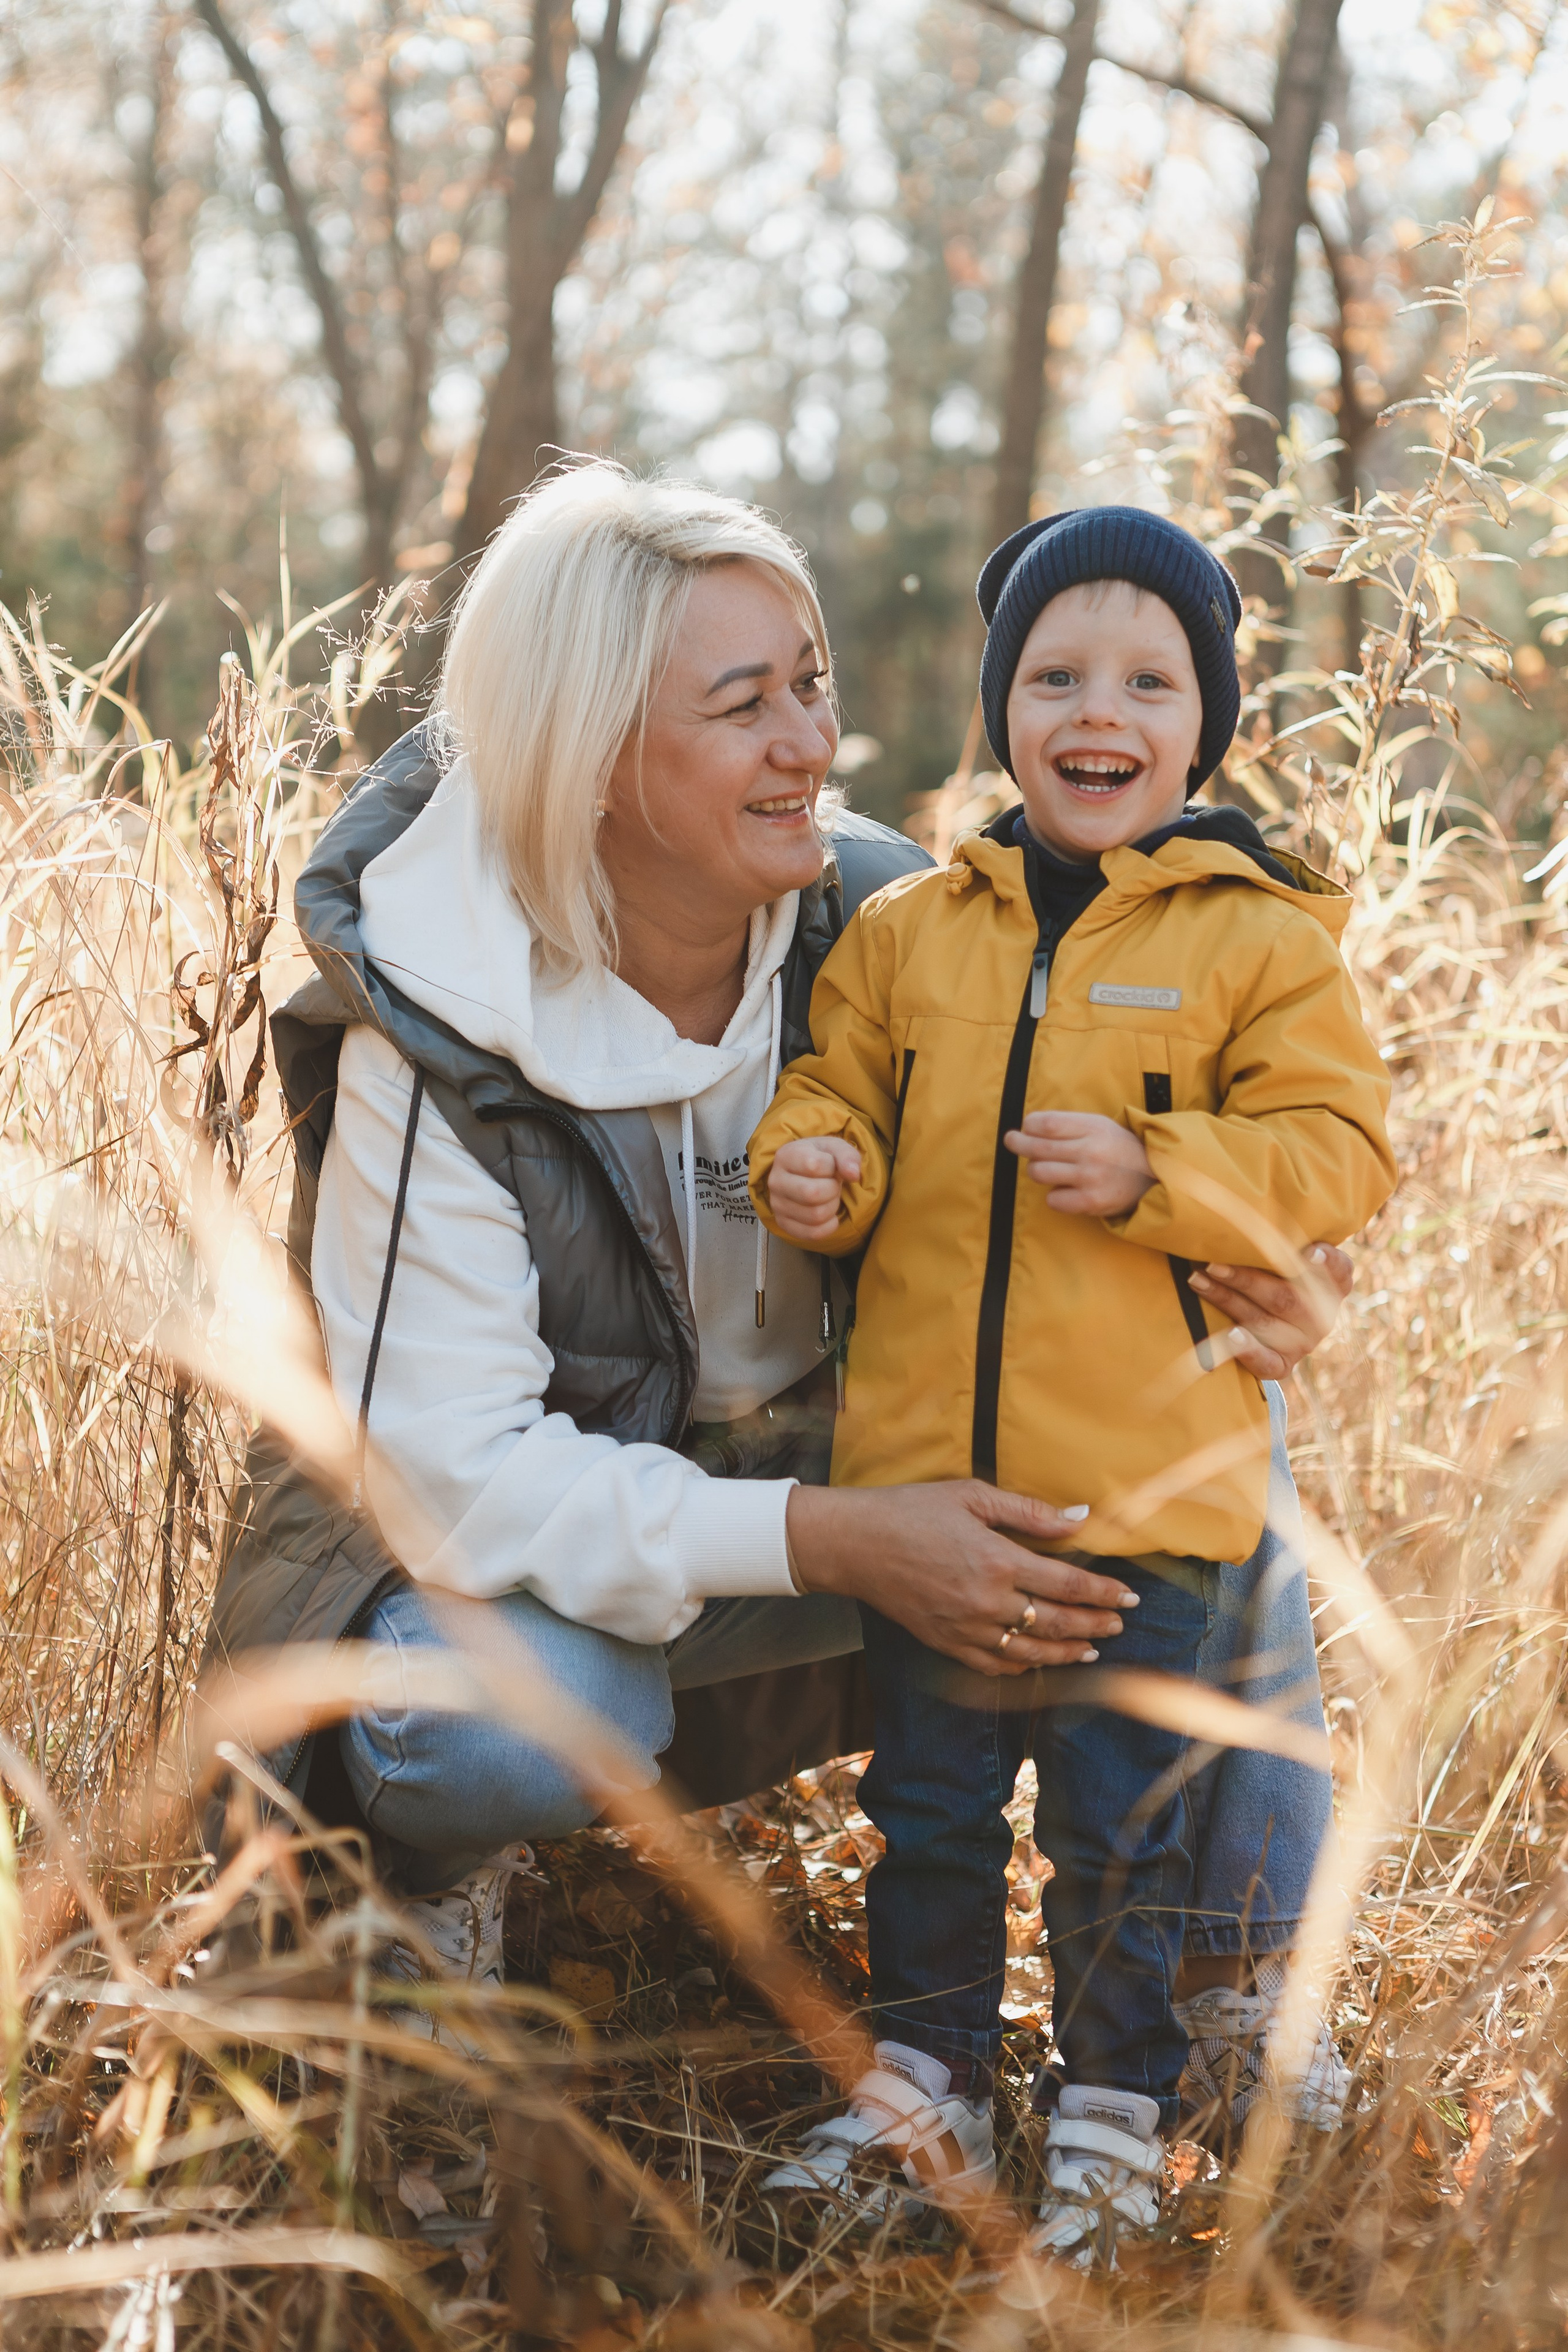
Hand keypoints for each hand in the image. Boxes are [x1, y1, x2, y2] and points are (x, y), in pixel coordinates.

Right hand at [764, 1135, 861, 1243]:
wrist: (804, 1173)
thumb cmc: (821, 1158)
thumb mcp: (835, 1148)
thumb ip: (847, 1156)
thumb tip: (853, 1174)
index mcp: (785, 1156)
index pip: (813, 1165)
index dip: (832, 1168)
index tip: (831, 1167)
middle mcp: (775, 1181)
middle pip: (812, 1194)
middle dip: (832, 1189)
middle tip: (832, 1184)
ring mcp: (777, 1204)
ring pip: (815, 1215)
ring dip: (832, 1206)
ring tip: (828, 1197)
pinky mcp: (783, 1223)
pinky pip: (813, 1233)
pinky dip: (829, 1226)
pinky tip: (829, 1215)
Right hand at [785, 1481, 1139, 1674]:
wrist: (854, 1544)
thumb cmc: (911, 1510)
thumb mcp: (971, 1496)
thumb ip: (1028, 1511)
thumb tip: (1079, 1517)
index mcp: (997, 1560)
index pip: (1067, 1584)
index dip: (1103, 1592)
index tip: (1130, 1596)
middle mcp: (986, 1601)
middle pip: (1055, 1623)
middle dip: (1093, 1624)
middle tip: (1119, 1623)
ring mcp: (965, 1629)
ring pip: (1029, 1653)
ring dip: (1066, 1652)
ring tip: (1090, 1648)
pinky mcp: (945, 1643)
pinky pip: (993, 1665)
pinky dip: (1022, 1668)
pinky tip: (1037, 1662)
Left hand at [1005, 1111, 1154, 1215]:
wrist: (1154, 1178)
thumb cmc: (1117, 1149)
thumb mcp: (1099, 1125)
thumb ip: (1068, 1124)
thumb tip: (1027, 1128)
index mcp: (1093, 1127)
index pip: (1046, 1123)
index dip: (1029, 1125)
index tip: (1025, 1126)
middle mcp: (1091, 1151)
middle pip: (1037, 1147)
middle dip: (1017, 1143)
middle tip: (1011, 1140)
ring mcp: (1090, 1178)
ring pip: (1039, 1173)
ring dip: (1037, 1170)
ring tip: (1047, 1168)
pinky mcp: (1090, 1202)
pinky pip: (1052, 1199)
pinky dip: (1054, 1195)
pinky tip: (1065, 1190)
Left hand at [1187, 1242, 1351, 1380]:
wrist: (1270, 1324)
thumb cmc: (1274, 1272)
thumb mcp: (1287, 1254)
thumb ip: (1287, 1238)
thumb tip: (1259, 1218)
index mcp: (1333, 1285)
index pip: (1339, 1271)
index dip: (1327, 1262)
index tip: (1310, 1252)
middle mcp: (1322, 1316)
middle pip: (1285, 1296)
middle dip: (1245, 1277)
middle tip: (1212, 1262)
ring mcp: (1303, 1343)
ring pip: (1265, 1322)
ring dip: (1228, 1300)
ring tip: (1198, 1280)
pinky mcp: (1283, 1365)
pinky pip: (1268, 1364)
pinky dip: (1250, 1351)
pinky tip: (1231, 1335)